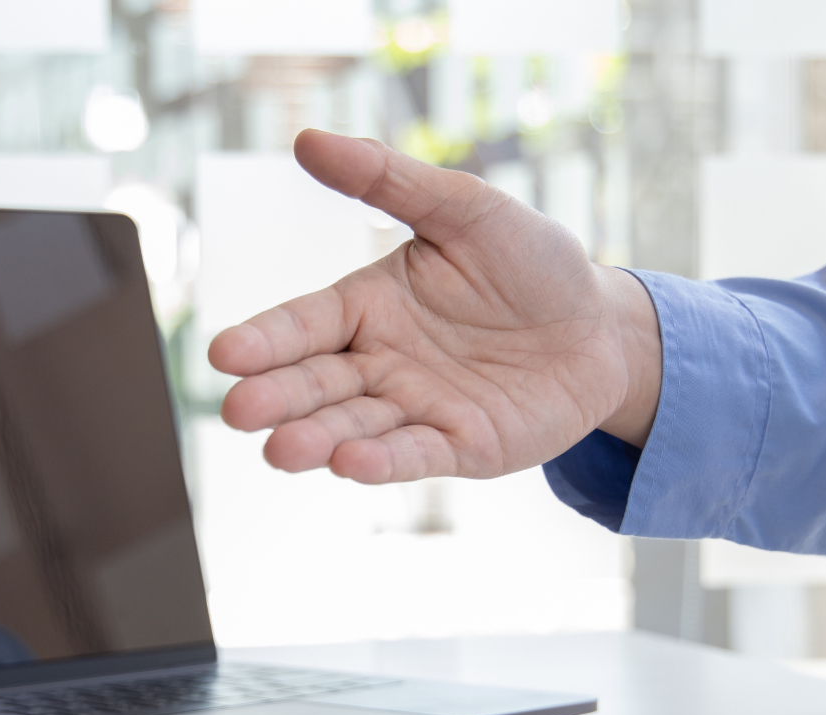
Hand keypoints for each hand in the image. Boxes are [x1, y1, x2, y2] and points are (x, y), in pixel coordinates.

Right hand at [208, 128, 662, 483]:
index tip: (223, 354)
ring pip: (354, 426)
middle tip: (239, 411)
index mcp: (370, 305)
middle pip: (317, 383)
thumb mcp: (466, 208)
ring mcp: (417, 410)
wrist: (602, 326)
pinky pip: (417, 455)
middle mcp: (381, 363)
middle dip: (278, 398)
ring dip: (317, 438)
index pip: (304, 324)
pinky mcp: (461, 447)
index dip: (266, 340)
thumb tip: (307, 139)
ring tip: (282, 450)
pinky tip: (351, 464)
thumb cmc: (530, 262)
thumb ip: (389, 181)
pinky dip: (384, 461)